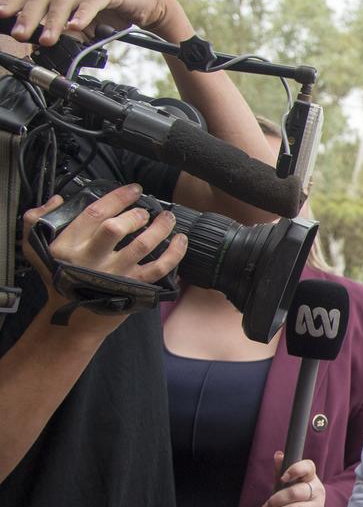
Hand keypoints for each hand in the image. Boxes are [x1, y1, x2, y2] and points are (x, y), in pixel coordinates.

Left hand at [0, 0, 193, 46]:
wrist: (147, 6)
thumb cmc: (112, 14)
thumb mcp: (82, 28)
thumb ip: (63, 33)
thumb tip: (41, 45)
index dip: (12, 6)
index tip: (0, 19)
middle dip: (28, 17)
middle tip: (20, 35)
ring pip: (64, 1)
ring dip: (53, 22)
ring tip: (48, 39)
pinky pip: (92, 1)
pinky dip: (83, 14)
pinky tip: (76, 26)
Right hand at [22, 183, 185, 338]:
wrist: (72, 317)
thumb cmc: (59, 276)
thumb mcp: (36, 248)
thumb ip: (37, 220)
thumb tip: (59, 199)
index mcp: (68, 246)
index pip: (94, 213)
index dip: (118, 197)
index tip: (133, 190)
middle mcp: (91, 260)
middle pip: (116, 228)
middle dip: (135, 214)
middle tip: (145, 211)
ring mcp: (114, 275)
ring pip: (143, 246)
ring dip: (160, 228)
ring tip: (168, 218)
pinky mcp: (133, 287)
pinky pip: (159, 268)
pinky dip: (175, 253)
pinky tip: (181, 240)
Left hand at [259, 451, 326, 506]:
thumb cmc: (298, 499)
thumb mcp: (289, 484)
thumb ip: (282, 470)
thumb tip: (278, 454)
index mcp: (310, 479)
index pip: (308, 467)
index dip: (296, 470)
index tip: (283, 477)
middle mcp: (317, 492)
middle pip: (296, 492)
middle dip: (276, 500)